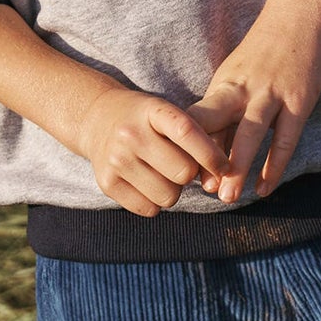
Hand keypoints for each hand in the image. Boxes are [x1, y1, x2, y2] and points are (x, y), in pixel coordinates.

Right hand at [77, 83, 228, 217]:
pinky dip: (154, 202)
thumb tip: (222, 175)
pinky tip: (146, 183)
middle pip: (183, 173)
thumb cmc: (145, 119)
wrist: (96, 120)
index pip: (187, 132)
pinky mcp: (107, 184)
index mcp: (151, 110)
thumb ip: (193, 136)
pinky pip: (149, 210)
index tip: (224, 167)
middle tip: (181, 166)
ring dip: (173, 190)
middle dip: (190, 174)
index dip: (211, 154)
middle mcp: (130, 134)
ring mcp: (116, 160)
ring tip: (161, 173)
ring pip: (168, 196)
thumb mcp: (166, 112)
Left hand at [189, 0, 320, 203]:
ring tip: (227, 197)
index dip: (184, 143)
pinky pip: (286, 139)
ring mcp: (273, 94)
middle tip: (196, 191)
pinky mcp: (300, 101)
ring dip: (238, 167)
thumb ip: (225, 113)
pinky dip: (275, 165)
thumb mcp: (237, 77)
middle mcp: (243, 88)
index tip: (174, 170)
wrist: (301, 15)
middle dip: (205, 158)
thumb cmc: (264, 51)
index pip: (198, 116)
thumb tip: (205, 154)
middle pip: (217, 124)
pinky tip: (264, 188)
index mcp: (223, 83)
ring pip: (251, 134)